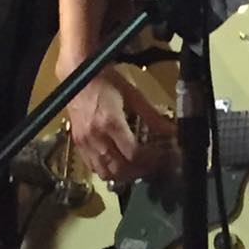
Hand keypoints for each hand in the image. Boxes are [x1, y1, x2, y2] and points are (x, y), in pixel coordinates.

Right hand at [64, 66, 177, 185]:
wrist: (78, 73)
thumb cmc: (108, 81)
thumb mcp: (133, 95)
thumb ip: (152, 116)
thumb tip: (171, 131)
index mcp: (111, 123)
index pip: (133, 154)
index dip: (151, 160)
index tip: (163, 157)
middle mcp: (96, 136)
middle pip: (120, 168)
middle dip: (140, 171)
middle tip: (154, 166)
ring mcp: (84, 142)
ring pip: (104, 173)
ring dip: (124, 176)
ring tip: (138, 168)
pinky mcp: (77, 143)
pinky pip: (92, 167)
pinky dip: (108, 171)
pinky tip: (119, 164)